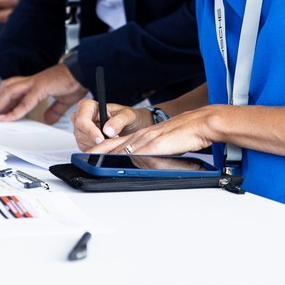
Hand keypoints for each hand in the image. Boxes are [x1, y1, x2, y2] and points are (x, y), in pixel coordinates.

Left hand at [0, 63, 86, 123]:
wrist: (82, 71)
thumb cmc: (74, 82)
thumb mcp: (63, 101)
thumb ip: (54, 110)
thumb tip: (47, 119)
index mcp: (35, 84)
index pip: (13, 91)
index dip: (3, 102)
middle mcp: (31, 81)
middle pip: (6, 89)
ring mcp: (35, 83)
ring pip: (10, 92)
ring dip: (0, 106)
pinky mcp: (41, 87)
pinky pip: (25, 101)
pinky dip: (15, 111)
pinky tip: (9, 118)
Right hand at [71, 100, 153, 150]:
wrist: (131, 126)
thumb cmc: (127, 117)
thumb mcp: (128, 115)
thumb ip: (119, 120)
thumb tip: (107, 130)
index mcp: (88, 106)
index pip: (82, 120)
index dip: (90, 131)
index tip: (101, 139)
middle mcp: (81, 118)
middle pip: (80, 133)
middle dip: (96, 140)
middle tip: (112, 141)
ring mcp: (81, 131)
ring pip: (83, 143)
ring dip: (98, 146)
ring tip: (113, 141)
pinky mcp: (84, 142)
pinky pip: (87, 150)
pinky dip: (99, 150)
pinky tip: (109, 146)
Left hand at [87, 106, 218, 156]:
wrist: (200, 123)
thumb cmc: (186, 133)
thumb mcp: (165, 143)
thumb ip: (153, 150)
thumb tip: (144, 161)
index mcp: (144, 135)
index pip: (119, 141)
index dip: (103, 147)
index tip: (91, 153)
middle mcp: (143, 135)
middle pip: (116, 143)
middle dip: (99, 150)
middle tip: (84, 157)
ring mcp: (149, 139)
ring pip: (123, 146)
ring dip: (108, 153)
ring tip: (93, 159)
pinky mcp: (157, 144)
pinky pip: (138, 151)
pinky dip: (126, 156)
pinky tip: (118, 160)